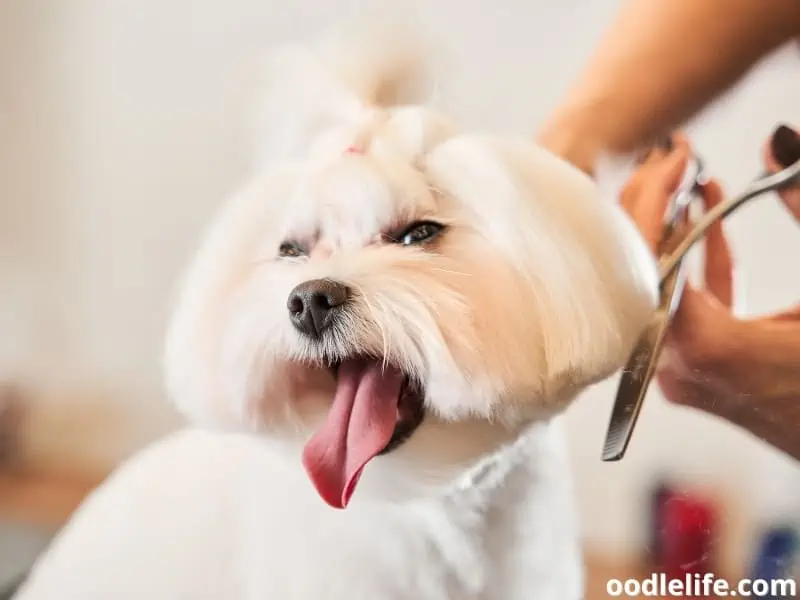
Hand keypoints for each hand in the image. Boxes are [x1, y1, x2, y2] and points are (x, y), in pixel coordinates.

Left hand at [618, 129, 799, 459]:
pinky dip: (693, 265)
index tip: (674, 156)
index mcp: (709, 347)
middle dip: (655, 205)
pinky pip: (679, 309)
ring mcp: (681, 376)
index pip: (648, 257)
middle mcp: (678, 366)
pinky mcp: (692, 376)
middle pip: (642, 271)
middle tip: (674, 158)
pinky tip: (704, 219)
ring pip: (657, 288)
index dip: (654, 198)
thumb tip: (779, 140)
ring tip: (690, 179)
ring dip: (674, 231)